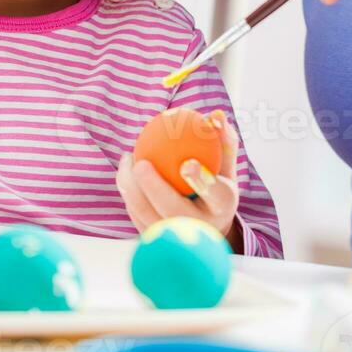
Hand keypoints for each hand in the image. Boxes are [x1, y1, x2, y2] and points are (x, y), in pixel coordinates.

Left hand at [116, 110, 241, 243]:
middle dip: (155, 188)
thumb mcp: (226, 167)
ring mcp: (174, 236)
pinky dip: (128, 193)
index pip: (214, 194)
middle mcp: (198, 227)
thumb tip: (216, 114)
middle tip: (141, 163)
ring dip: (132, 188)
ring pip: (147, 215)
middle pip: (173, 210)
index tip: (187, 163)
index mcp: (221, 207)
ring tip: (127, 159)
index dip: (201, 181)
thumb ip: (223, 141)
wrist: (206, 224)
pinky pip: (136, 215)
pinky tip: (125, 170)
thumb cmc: (217, 186)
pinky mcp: (154, 237)